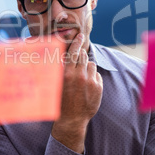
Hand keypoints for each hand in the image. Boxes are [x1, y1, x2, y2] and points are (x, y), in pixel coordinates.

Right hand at [51, 33, 102, 152]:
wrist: (72, 119)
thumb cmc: (61, 100)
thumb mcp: (56, 83)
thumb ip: (60, 69)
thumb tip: (62, 55)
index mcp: (66, 74)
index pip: (73, 53)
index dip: (77, 43)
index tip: (80, 36)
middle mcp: (79, 76)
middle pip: (83, 56)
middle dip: (80, 55)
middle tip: (77, 60)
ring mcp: (90, 82)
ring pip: (91, 64)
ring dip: (86, 67)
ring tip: (81, 78)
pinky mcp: (98, 87)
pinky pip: (96, 74)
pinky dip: (92, 77)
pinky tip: (86, 85)